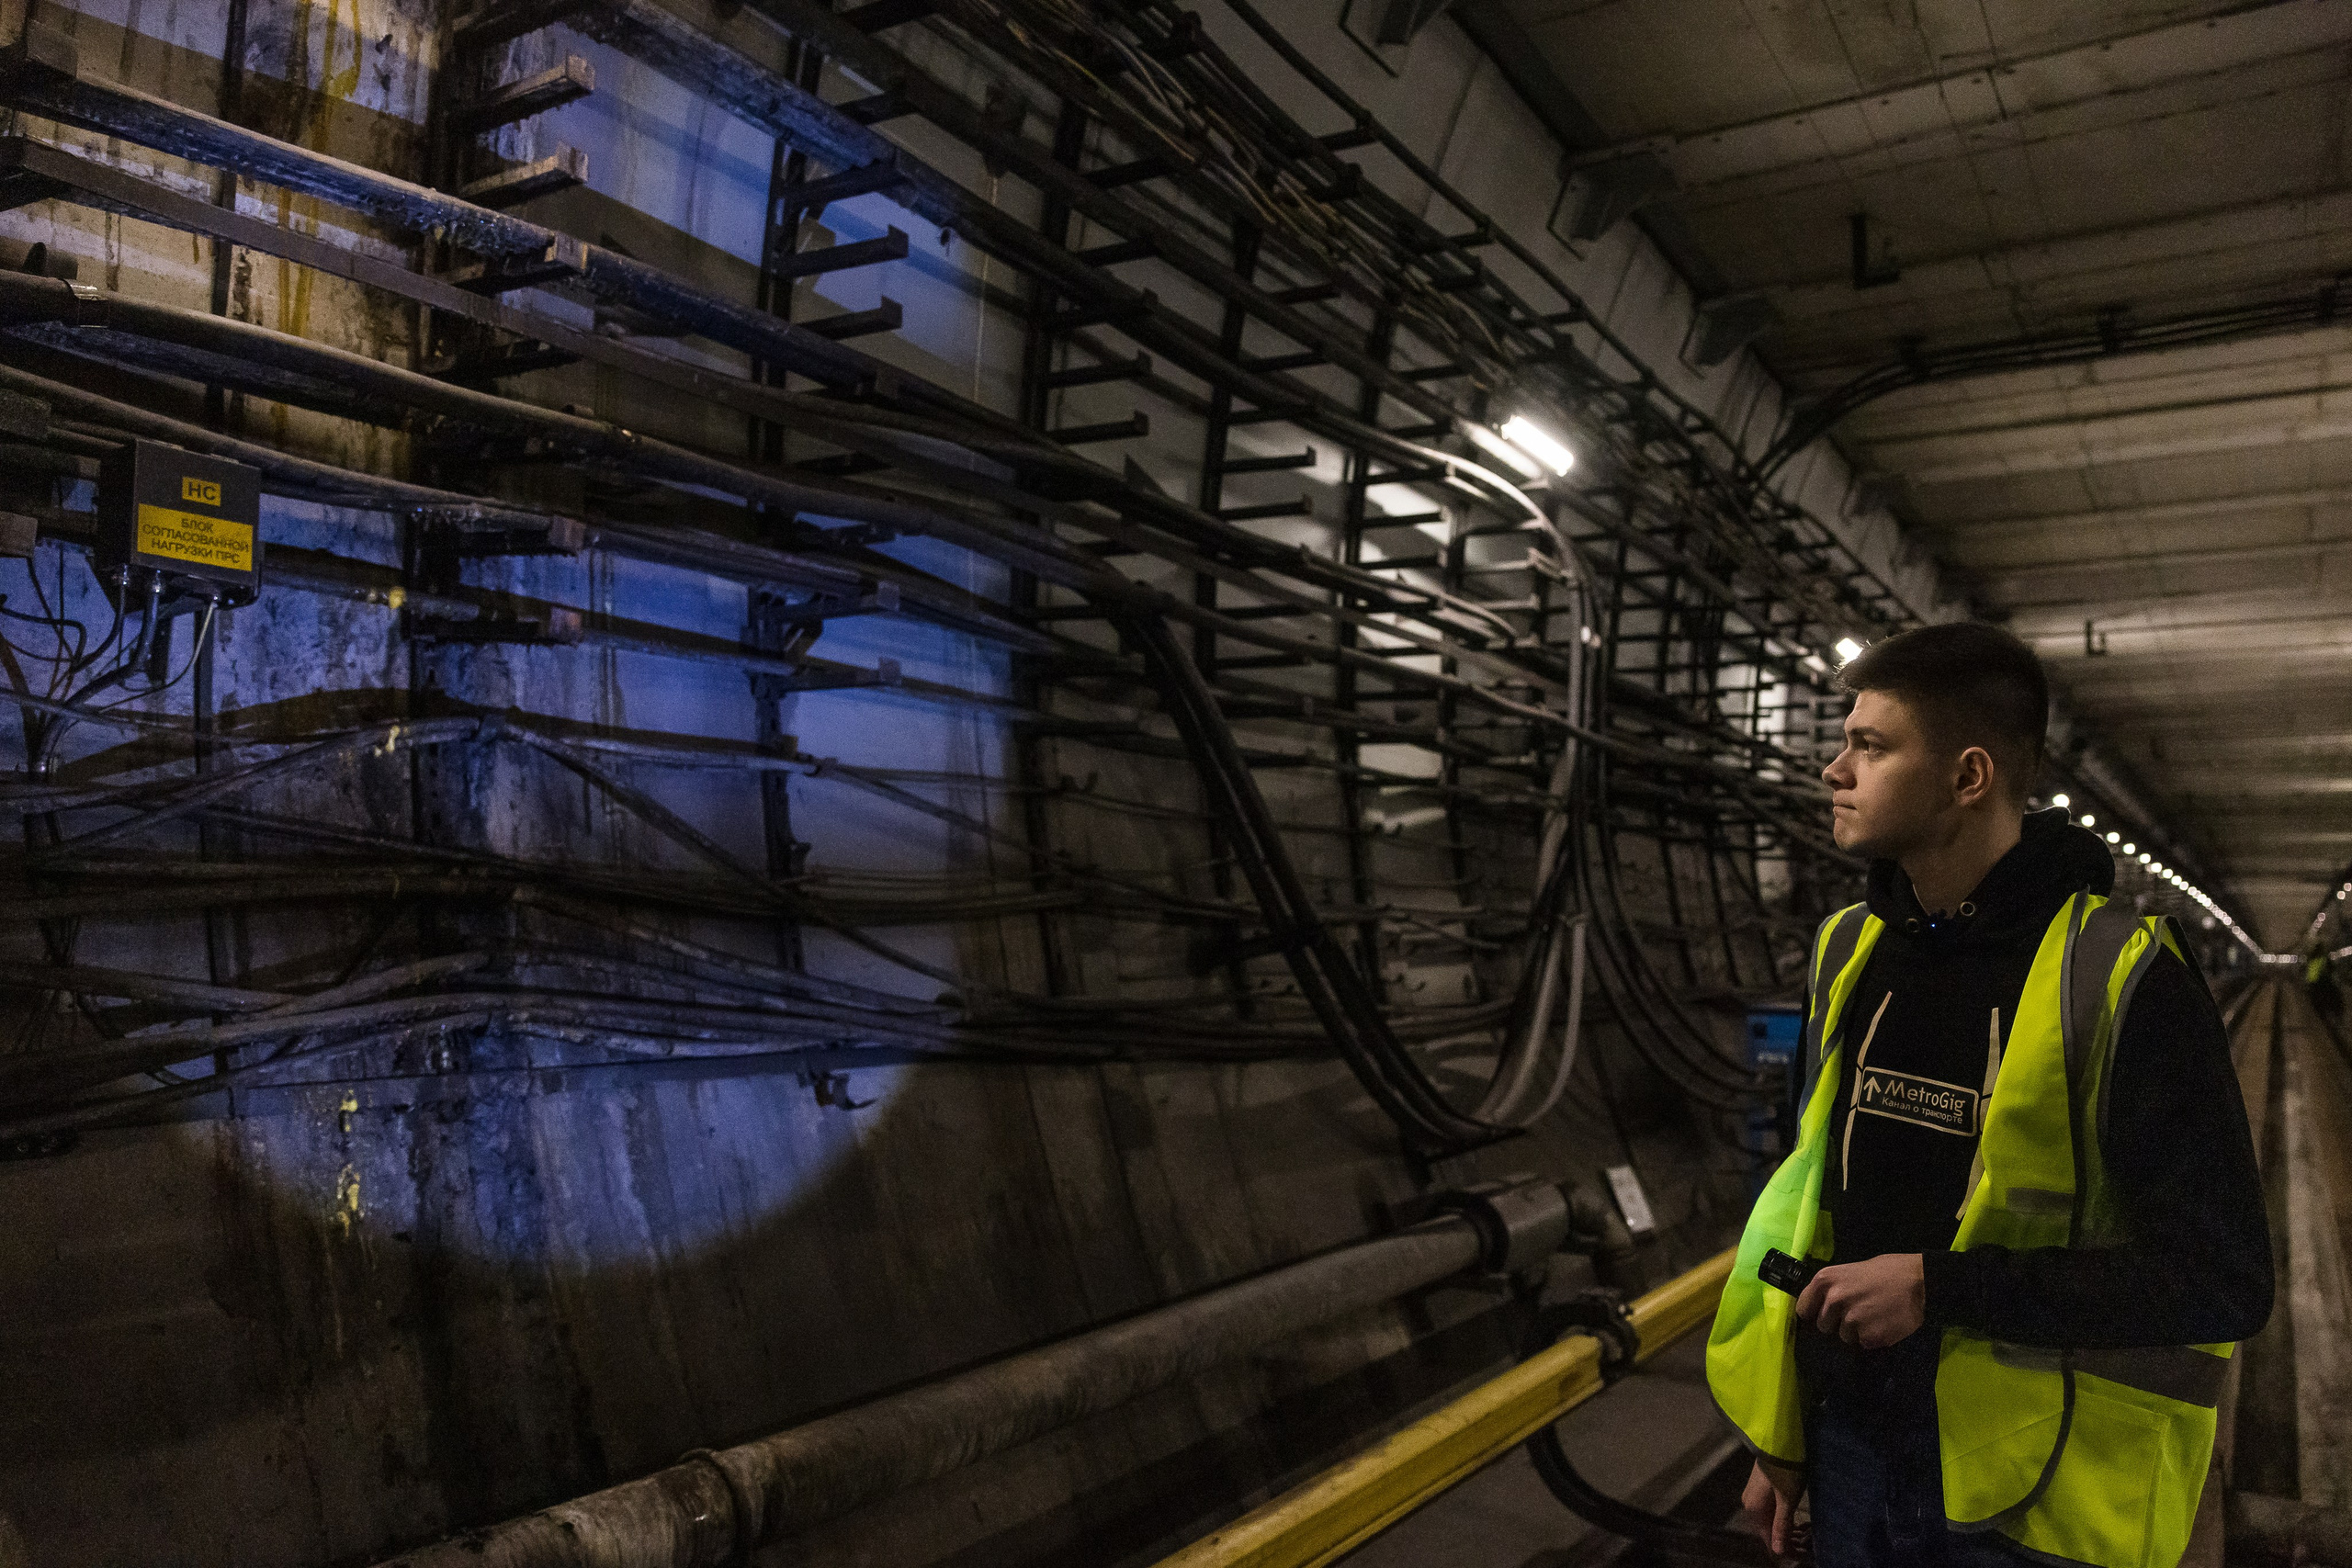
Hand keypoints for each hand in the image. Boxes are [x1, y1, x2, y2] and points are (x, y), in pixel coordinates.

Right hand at [1740, 1457, 1804, 1558]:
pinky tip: (1797, 1521)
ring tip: (1806, 1535)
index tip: (1804, 1555)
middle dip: (1788, 1542)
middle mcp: (1749, 1504)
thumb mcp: (1787, 1500)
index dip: (1786, 1551)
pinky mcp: (1760, 1488)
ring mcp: (1754, 1495)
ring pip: (1770, 1521)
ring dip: (1787, 1530)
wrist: (1779, 1440)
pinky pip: (1771, 1511)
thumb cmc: (1785, 1471)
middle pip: (1768, 1531)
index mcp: (1754, 1509)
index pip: (1768, 1540)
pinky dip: (1783, 1519)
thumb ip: (1781, 1526)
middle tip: (1808, 1547)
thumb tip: (1778, 1552)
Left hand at [1796, 1252, 1925, 1347]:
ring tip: (1875, 1316)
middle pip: (1823, 1326)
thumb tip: (1824, 1304)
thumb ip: (1835, 1287)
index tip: (1821, 1314)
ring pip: (1844, 1337)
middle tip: (1858, 1313)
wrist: (1921, 1282)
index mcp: (1826, 1280)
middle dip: (1838, 1323)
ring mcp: (1851, 1320)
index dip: (1813, 1312)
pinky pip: (1864, 1343)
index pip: (1804, 1307)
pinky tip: (1885, 1324)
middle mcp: (1834, 1300)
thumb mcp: (1853, 1270)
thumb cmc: (1889, 1271)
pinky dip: (1873, 1338)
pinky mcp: (1869, 1337)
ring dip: (1857, 1331)